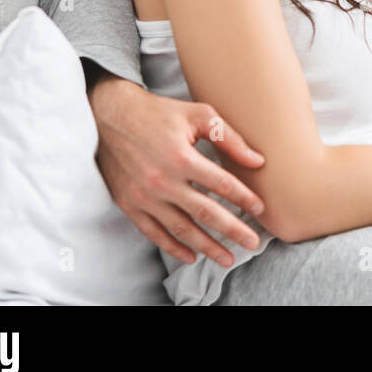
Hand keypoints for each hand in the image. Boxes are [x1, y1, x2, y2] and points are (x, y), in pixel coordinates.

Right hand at [89, 74, 266, 266]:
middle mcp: (162, 181)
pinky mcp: (129, 204)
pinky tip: (191, 256)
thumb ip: (229, 138)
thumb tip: (257, 161)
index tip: (260, 209)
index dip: (244, 198)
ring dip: (207, 247)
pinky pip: (154, 233)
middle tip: (253, 243)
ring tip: (227, 258)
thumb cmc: (159, 112)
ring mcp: (144, 196)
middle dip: (232, 230)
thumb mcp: (198, 115)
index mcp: (181, 156)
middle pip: (205, 213)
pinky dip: (173, 248)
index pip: (222, 184)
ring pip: (181, 229)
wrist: (110, 116)